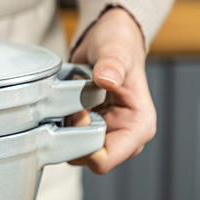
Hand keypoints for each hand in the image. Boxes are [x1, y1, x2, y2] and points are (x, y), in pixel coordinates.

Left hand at [68, 7, 155, 173]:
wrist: (108, 39)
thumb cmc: (118, 45)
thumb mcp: (115, 50)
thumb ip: (112, 64)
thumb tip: (107, 79)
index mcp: (138, 126)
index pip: (105, 160)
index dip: (82, 144)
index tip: (77, 115)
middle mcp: (123, 135)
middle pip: (86, 158)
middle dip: (71, 136)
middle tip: (70, 106)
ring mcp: (106, 133)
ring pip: (74, 149)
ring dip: (64, 129)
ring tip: (68, 102)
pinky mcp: (90, 127)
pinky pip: (68, 137)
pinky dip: (61, 123)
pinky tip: (64, 104)